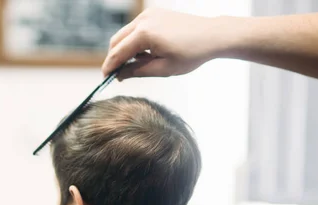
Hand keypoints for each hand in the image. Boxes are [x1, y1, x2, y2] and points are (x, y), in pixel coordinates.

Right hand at [102, 9, 234, 79]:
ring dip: (125, 50)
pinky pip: (135, 28)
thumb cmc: (192, 53)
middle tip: (118, 74)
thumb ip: (137, 71)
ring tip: (139, 64)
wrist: (212, 35)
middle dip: (115, 58)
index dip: (109, 67)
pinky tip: (146, 53)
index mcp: (145, 34)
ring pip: (124, 34)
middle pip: (116, 41)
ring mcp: (148, 14)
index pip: (118, 52)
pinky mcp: (153, 13)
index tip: (105, 78)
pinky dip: (134, 41)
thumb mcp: (163, 69)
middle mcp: (143, 20)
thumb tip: (119, 75)